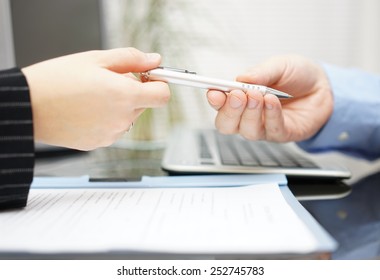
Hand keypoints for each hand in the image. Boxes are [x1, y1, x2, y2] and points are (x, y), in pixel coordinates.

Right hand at [22, 48, 169, 149]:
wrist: (28, 107)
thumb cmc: (56, 81)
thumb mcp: (96, 59)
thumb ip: (132, 59)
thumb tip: (154, 60)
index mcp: (125, 96)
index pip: (163, 96)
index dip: (159, 84)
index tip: (149, 78)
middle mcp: (122, 119)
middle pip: (144, 104)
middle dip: (132, 91)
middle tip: (107, 81)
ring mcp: (111, 134)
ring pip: (128, 116)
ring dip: (119, 106)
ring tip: (92, 97)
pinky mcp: (99, 143)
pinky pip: (113, 128)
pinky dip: (106, 119)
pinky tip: (86, 111)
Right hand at [206, 54, 332, 141]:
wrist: (324, 86)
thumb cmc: (297, 75)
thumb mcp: (279, 65)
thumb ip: (261, 72)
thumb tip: (242, 78)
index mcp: (241, 97)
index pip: (220, 104)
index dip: (214, 100)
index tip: (213, 92)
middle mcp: (248, 115)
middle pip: (226, 125)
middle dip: (229, 111)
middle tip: (237, 95)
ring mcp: (264, 127)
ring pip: (246, 131)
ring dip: (250, 114)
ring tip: (258, 95)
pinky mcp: (282, 134)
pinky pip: (271, 130)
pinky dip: (270, 115)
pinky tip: (272, 102)